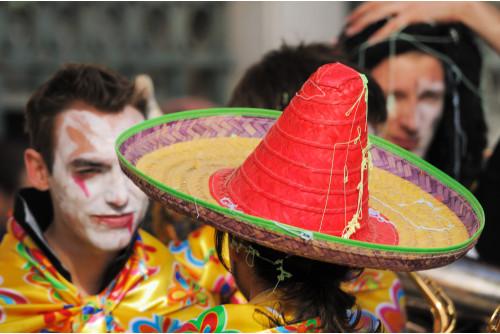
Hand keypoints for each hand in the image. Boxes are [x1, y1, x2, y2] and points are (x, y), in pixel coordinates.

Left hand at [344, 2, 464, 43]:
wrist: (458, 2)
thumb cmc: (436, 4)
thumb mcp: (413, 4)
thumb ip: (397, 9)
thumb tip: (385, 20)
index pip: (372, 2)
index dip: (358, 11)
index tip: (347, 21)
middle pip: (370, 6)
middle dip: (355, 18)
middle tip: (343, 29)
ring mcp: (405, 4)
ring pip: (377, 13)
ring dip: (361, 24)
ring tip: (350, 33)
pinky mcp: (413, 14)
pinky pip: (392, 25)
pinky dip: (380, 34)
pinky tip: (370, 41)